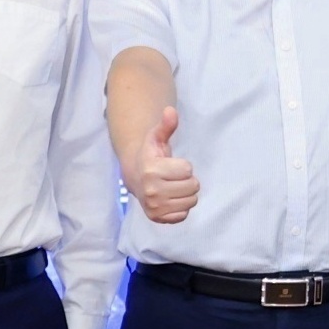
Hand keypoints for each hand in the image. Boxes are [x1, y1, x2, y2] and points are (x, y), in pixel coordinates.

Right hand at [128, 104, 199, 224]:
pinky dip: (181, 207)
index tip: (171, 165)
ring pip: (192, 201)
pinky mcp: (158, 218)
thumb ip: (166, 125)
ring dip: (186, 194)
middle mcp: (152, 191)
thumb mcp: (157, 138)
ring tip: (173, 187)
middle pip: (193, 186)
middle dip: (188, 180)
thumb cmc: (151, 156)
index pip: (188, 170)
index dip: (184, 166)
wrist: (135, 177)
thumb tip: (170, 111)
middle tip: (174, 177)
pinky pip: (184, 215)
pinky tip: (170, 199)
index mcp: (152, 171)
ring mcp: (154, 207)